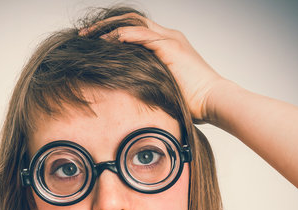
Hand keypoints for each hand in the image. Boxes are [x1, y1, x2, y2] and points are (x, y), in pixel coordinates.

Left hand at [81, 13, 225, 121]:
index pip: (134, 29)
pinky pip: (143, 35)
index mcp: (165, 44)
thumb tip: (126, 93)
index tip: (92, 42)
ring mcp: (170, 39)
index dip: (112, 32)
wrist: (213, 100)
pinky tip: (109, 40)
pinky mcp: (171, 46)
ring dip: (109, 28)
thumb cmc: (191, 101)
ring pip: (133, 23)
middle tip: (84, 35)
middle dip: (105, 25)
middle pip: (130, 20)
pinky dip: (125, 36)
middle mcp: (167, 36)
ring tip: (90, 37)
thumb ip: (146, 82)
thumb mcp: (162, 88)